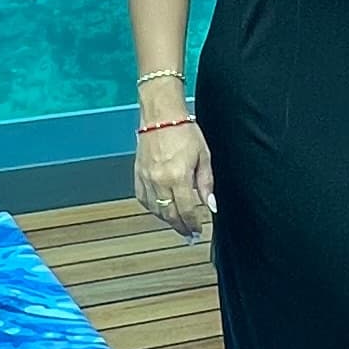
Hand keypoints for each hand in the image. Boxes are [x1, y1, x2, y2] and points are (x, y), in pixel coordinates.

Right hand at [135, 121, 216, 240]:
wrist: (161, 116)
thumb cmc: (184, 132)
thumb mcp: (203, 156)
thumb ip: (206, 183)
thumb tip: (210, 205)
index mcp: (178, 176)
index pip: (186, 210)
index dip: (193, 224)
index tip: (197, 231)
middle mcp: (159, 181)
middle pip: (169, 214)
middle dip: (180, 226)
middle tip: (189, 233)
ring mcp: (146, 178)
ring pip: (155, 210)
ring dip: (167, 219)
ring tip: (177, 222)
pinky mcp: (137, 174)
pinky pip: (143, 199)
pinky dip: (152, 207)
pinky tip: (161, 209)